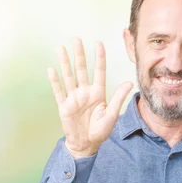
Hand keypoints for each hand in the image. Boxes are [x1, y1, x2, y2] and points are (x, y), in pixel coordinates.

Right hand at [48, 37, 132, 157]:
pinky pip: (59, 91)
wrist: (87, 143)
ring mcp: (73, 98)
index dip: (99, 57)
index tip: (98, 43)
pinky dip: (55, 81)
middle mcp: (85, 92)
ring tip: (61, 48)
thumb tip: (129, 82)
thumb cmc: (101, 130)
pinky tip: (52, 69)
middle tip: (76, 39)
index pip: (99, 71)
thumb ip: (119, 97)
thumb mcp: (112, 113)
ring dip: (64, 63)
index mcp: (98, 93)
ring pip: (68, 76)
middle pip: (81, 69)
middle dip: (79, 54)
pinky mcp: (64, 106)